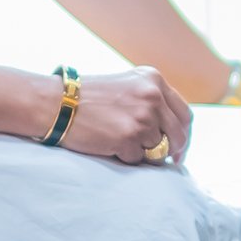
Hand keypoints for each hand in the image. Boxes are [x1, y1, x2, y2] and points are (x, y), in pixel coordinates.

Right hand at [59, 67, 191, 165]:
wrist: (55, 102)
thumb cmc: (87, 98)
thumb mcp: (126, 86)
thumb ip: (151, 101)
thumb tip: (172, 132)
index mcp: (154, 80)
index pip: (185, 113)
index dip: (183, 134)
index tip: (178, 149)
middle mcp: (153, 96)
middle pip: (179, 135)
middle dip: (172, 151)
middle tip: (160, 160)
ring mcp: (142, 116)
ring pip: (159, 151)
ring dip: (143, 153)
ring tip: (119, 141)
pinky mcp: (128, 137)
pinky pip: (138, 160)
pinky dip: (126, 158)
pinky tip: (109, 144)